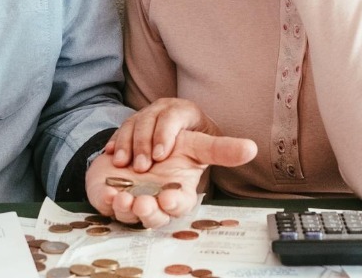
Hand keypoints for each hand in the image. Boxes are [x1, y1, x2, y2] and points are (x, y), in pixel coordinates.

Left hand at [86, 130, 256, 228]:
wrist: (142, 144)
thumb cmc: (172, 147)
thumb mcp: (196, 145)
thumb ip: (220, 150)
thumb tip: (252, 147)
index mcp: (178, 195)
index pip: (178, 206)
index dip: (174, 204)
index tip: (170, 197)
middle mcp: (156, 203)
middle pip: (154, 216)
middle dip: (149, 212)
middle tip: (144, 201)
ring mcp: (133, 203)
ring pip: (130, 215)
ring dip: (128, 209)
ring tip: (125, 197)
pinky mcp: (112, 200)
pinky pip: (109, 207)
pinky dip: (109, 202)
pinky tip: (109, 192)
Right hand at [105, 98, 217, 172]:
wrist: (169, 153)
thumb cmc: (187, 153)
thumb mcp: (206, 150)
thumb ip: (225, 151)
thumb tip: (251, 149)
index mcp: (183, 111)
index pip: (173, 115)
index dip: (165, 133)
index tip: (161, 155)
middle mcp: (161, 110)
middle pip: (148, 120)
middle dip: (142, 144)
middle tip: (142, 167)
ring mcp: (141, 117)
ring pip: (130, 125)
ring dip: (126, 147)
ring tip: (125, 167)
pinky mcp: (125, 128)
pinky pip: (116, 134)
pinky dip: (114, 147)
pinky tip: (113, 159)